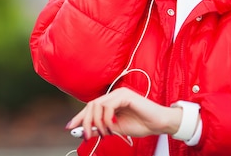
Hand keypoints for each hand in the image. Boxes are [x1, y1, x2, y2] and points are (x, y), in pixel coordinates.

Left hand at [65, 87, 180, 139]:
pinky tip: (113, 127)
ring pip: (97, 105)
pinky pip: (108, 106)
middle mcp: (113, 95)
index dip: (79, 117)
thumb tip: (86, 131)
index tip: (70, 127)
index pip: (90, 107)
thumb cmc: (142, 124)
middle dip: (85, 122)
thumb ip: (102, 128)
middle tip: (86, 135)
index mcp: (111, 102)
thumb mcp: (116, 129)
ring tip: (105, 133)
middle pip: (91, 105)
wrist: (159, 124)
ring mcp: (119, 94)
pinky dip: (107, 119)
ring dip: (97, 123)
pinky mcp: (125, 95)